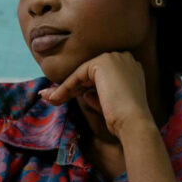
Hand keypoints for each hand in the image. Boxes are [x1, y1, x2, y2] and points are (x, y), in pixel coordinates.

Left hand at [39, 52, 154, 138]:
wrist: (133, 123)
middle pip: (88, 73)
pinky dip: (65, 88)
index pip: (99, 75)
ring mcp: (113, 58)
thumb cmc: (123, 118)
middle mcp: (123, 58)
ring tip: (49, 99)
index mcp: (129, 67)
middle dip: (69, 87)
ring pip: (81, 74)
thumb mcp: (108, 102)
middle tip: (51, 98)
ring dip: (63, 88)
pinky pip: (78, 76)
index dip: (80, 87)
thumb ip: (96, 93)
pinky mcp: (102, 63)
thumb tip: (82, 93)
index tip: (64, 98)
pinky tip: (54, 98)